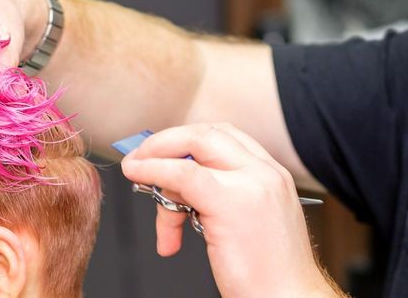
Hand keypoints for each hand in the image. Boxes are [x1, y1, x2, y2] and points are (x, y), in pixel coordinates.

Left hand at [121, 123, 338, 296]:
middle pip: (206, 133)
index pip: (223, 136)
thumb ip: (212, 197)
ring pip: (193, 146)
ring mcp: (252, 184)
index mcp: (271, 175)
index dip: (184, 140)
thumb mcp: (241, 222)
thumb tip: (169, 183)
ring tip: (141, 187)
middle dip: (165, 142)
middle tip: (139, 158)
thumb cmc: (264, 273)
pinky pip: (182, 174)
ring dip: (156, 160)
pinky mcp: (231, 203)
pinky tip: (136, 174)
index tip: (158, 153)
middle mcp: (266, 173)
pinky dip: (153, 169)